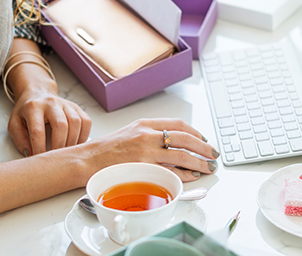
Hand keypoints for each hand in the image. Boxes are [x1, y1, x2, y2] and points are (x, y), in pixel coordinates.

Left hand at [8, 85, 91, 155]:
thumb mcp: (14, 123)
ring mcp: (66, 104)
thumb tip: (31, 154)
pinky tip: (75, 144)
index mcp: (33, 107)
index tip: (39, 159)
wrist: (38, 93)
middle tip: (54, 158)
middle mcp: (51, 103)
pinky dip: (83, 136)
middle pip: (61, 125)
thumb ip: (20, 139)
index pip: (38, 131)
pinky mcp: (77, 107)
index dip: (39, 148)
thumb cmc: (26, 111)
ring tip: (65, 153)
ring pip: (76, 123)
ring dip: (72, 142)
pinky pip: (86, 122)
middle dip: (59, 146)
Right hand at [83, 118, 218, 181]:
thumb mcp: (131, 132)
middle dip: (203, 147)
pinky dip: (185, 174)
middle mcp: (147, 135)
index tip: (203, 140)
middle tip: (213, 154)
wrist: (88, 160)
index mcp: (145, 124)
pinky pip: (170, 171)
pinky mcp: (143, 168)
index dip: (195, 132)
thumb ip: (151, 134)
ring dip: (199, 161)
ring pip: (181, 155)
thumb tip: (175, 142)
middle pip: (185, 139)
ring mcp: (146, 152)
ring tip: (208, 166)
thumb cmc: (107, 149)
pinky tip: (192, 176)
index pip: (178, 124)